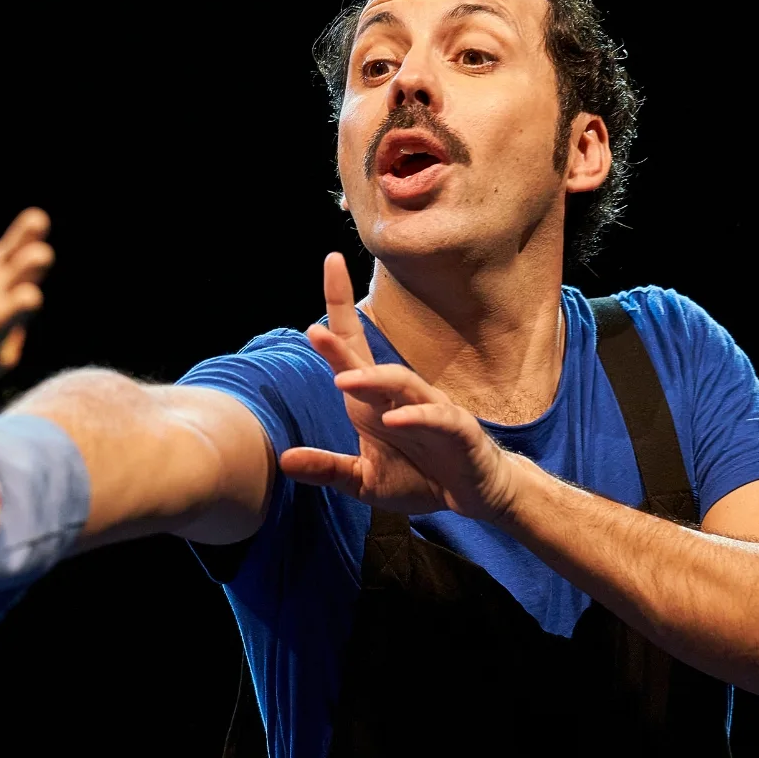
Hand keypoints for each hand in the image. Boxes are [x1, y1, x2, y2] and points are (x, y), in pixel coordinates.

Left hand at [277, 253, 522, 520]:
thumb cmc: (419, 477)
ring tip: (342, 382)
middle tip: (314, 331)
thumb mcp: (364, 481)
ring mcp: (430, 409)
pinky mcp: (457, 430)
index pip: (352, 346)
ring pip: (402, 384)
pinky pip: (435, 418)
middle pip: (369, 360)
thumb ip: (327, 468)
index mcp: (373, 401)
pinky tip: (393, 421)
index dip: (338, 306)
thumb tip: (284, 460)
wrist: (474, 496)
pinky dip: (415, 417)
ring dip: (373, 381)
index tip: (330, 260)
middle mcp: (399, 396)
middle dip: (343, 342)